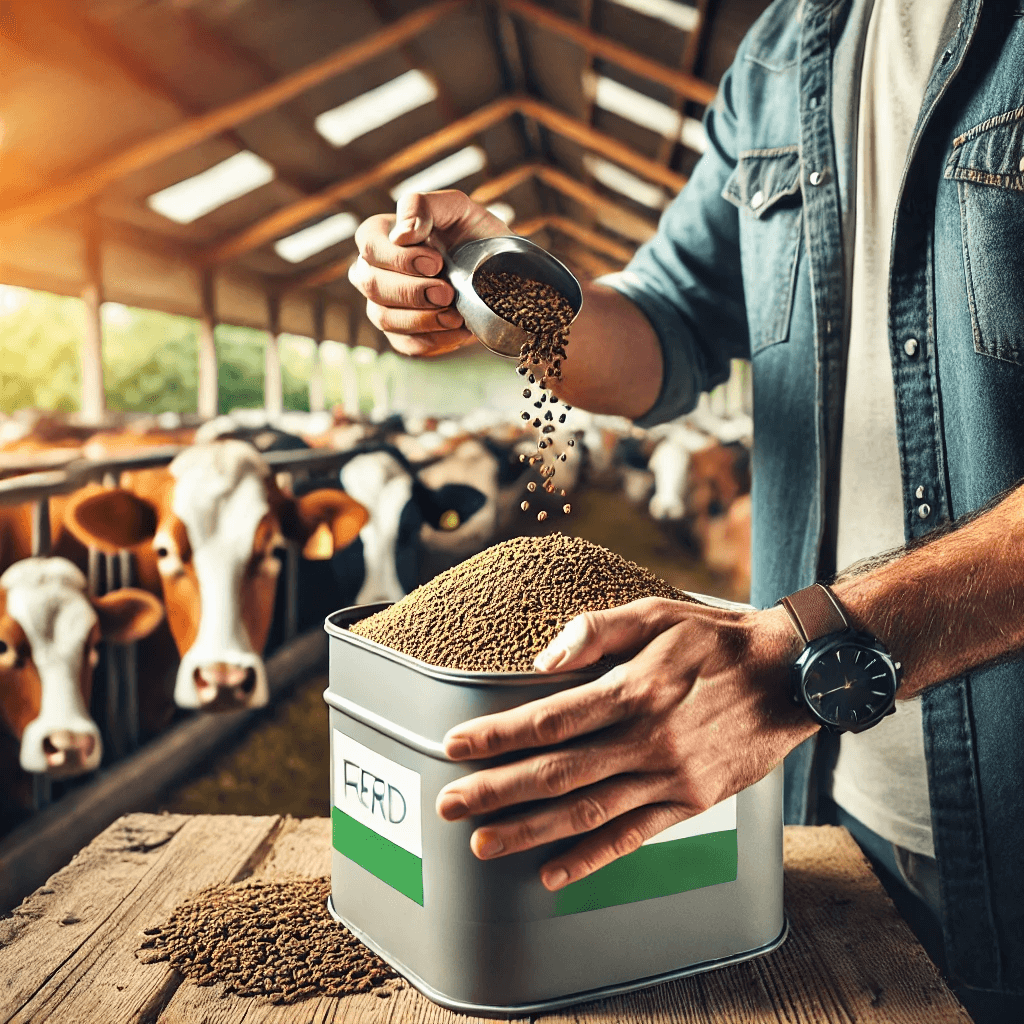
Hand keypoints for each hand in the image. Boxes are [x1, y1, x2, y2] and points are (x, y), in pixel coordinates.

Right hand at [348, 190, 511, 356]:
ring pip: (384, 318)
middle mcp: (374, 271)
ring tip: (455, 315)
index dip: (400, 258)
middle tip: (448, 292)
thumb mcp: (456, 208)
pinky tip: (457, 329)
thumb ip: (423, 206)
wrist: (502, 273)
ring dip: (422, 319)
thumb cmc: (473, 235)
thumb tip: (401, 234)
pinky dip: (433, 339)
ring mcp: (384, 305)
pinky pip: (405, 344)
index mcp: (381, 236)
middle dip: (412, 292)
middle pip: (371, 285)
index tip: (437, 262)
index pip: (368, 246)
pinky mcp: (402, 335)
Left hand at [434, 597, 815, 890]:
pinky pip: (635, 836)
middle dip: (496, 790)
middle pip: (557, 772)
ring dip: (530, 831)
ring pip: (588, 811)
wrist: (790, 676)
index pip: (549, 719)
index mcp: (634, 688)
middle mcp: (648, 739)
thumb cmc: (715, 639)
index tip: (455, 745)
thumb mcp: (657, 614)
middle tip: (448, 805)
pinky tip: (554, 873)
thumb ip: (596, 631)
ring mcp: (671, 777)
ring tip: (483, 844)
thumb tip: (542, 662)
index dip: (497, 735)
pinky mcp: (692, 802)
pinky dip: (592, 858)